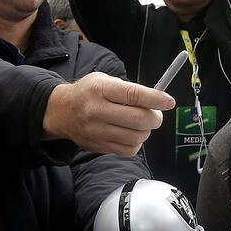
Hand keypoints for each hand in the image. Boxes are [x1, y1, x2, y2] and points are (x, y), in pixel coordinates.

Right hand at [42, 72, 173, 156]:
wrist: (61, 112)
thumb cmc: (88, 93)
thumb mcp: (104, 80)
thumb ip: (129, 89)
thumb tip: (158, 100)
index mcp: (101, 89)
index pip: (134, 95)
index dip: (156, 99)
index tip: (169, 102)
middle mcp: (97, 110)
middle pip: (139, 119)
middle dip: (155, 118)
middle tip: (155, 114)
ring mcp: (97, 131)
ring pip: (137, 137)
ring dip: (146, 131)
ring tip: (141, 124)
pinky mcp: (99, 146)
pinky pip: (129, 150)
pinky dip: (137, 143)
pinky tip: (132, 134)